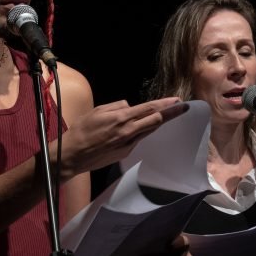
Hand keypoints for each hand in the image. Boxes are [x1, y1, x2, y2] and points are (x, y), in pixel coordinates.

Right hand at [57, 98, 187, 179]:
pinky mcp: (125, 152)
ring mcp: (128, 143)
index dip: (165, 105)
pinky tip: (143, 127)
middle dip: (171, 113)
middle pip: (155, 120)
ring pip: (148, 130)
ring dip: (159, 122)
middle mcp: (128, 131)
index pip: (149, 109)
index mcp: (121, 118)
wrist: (73, 155)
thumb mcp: (98, 110)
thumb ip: (117, 106)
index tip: (178, 101)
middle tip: (183, 108)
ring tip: (168, 115)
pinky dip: (142, 131)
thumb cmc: (81, 130)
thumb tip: (129, 106)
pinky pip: (138, 138)